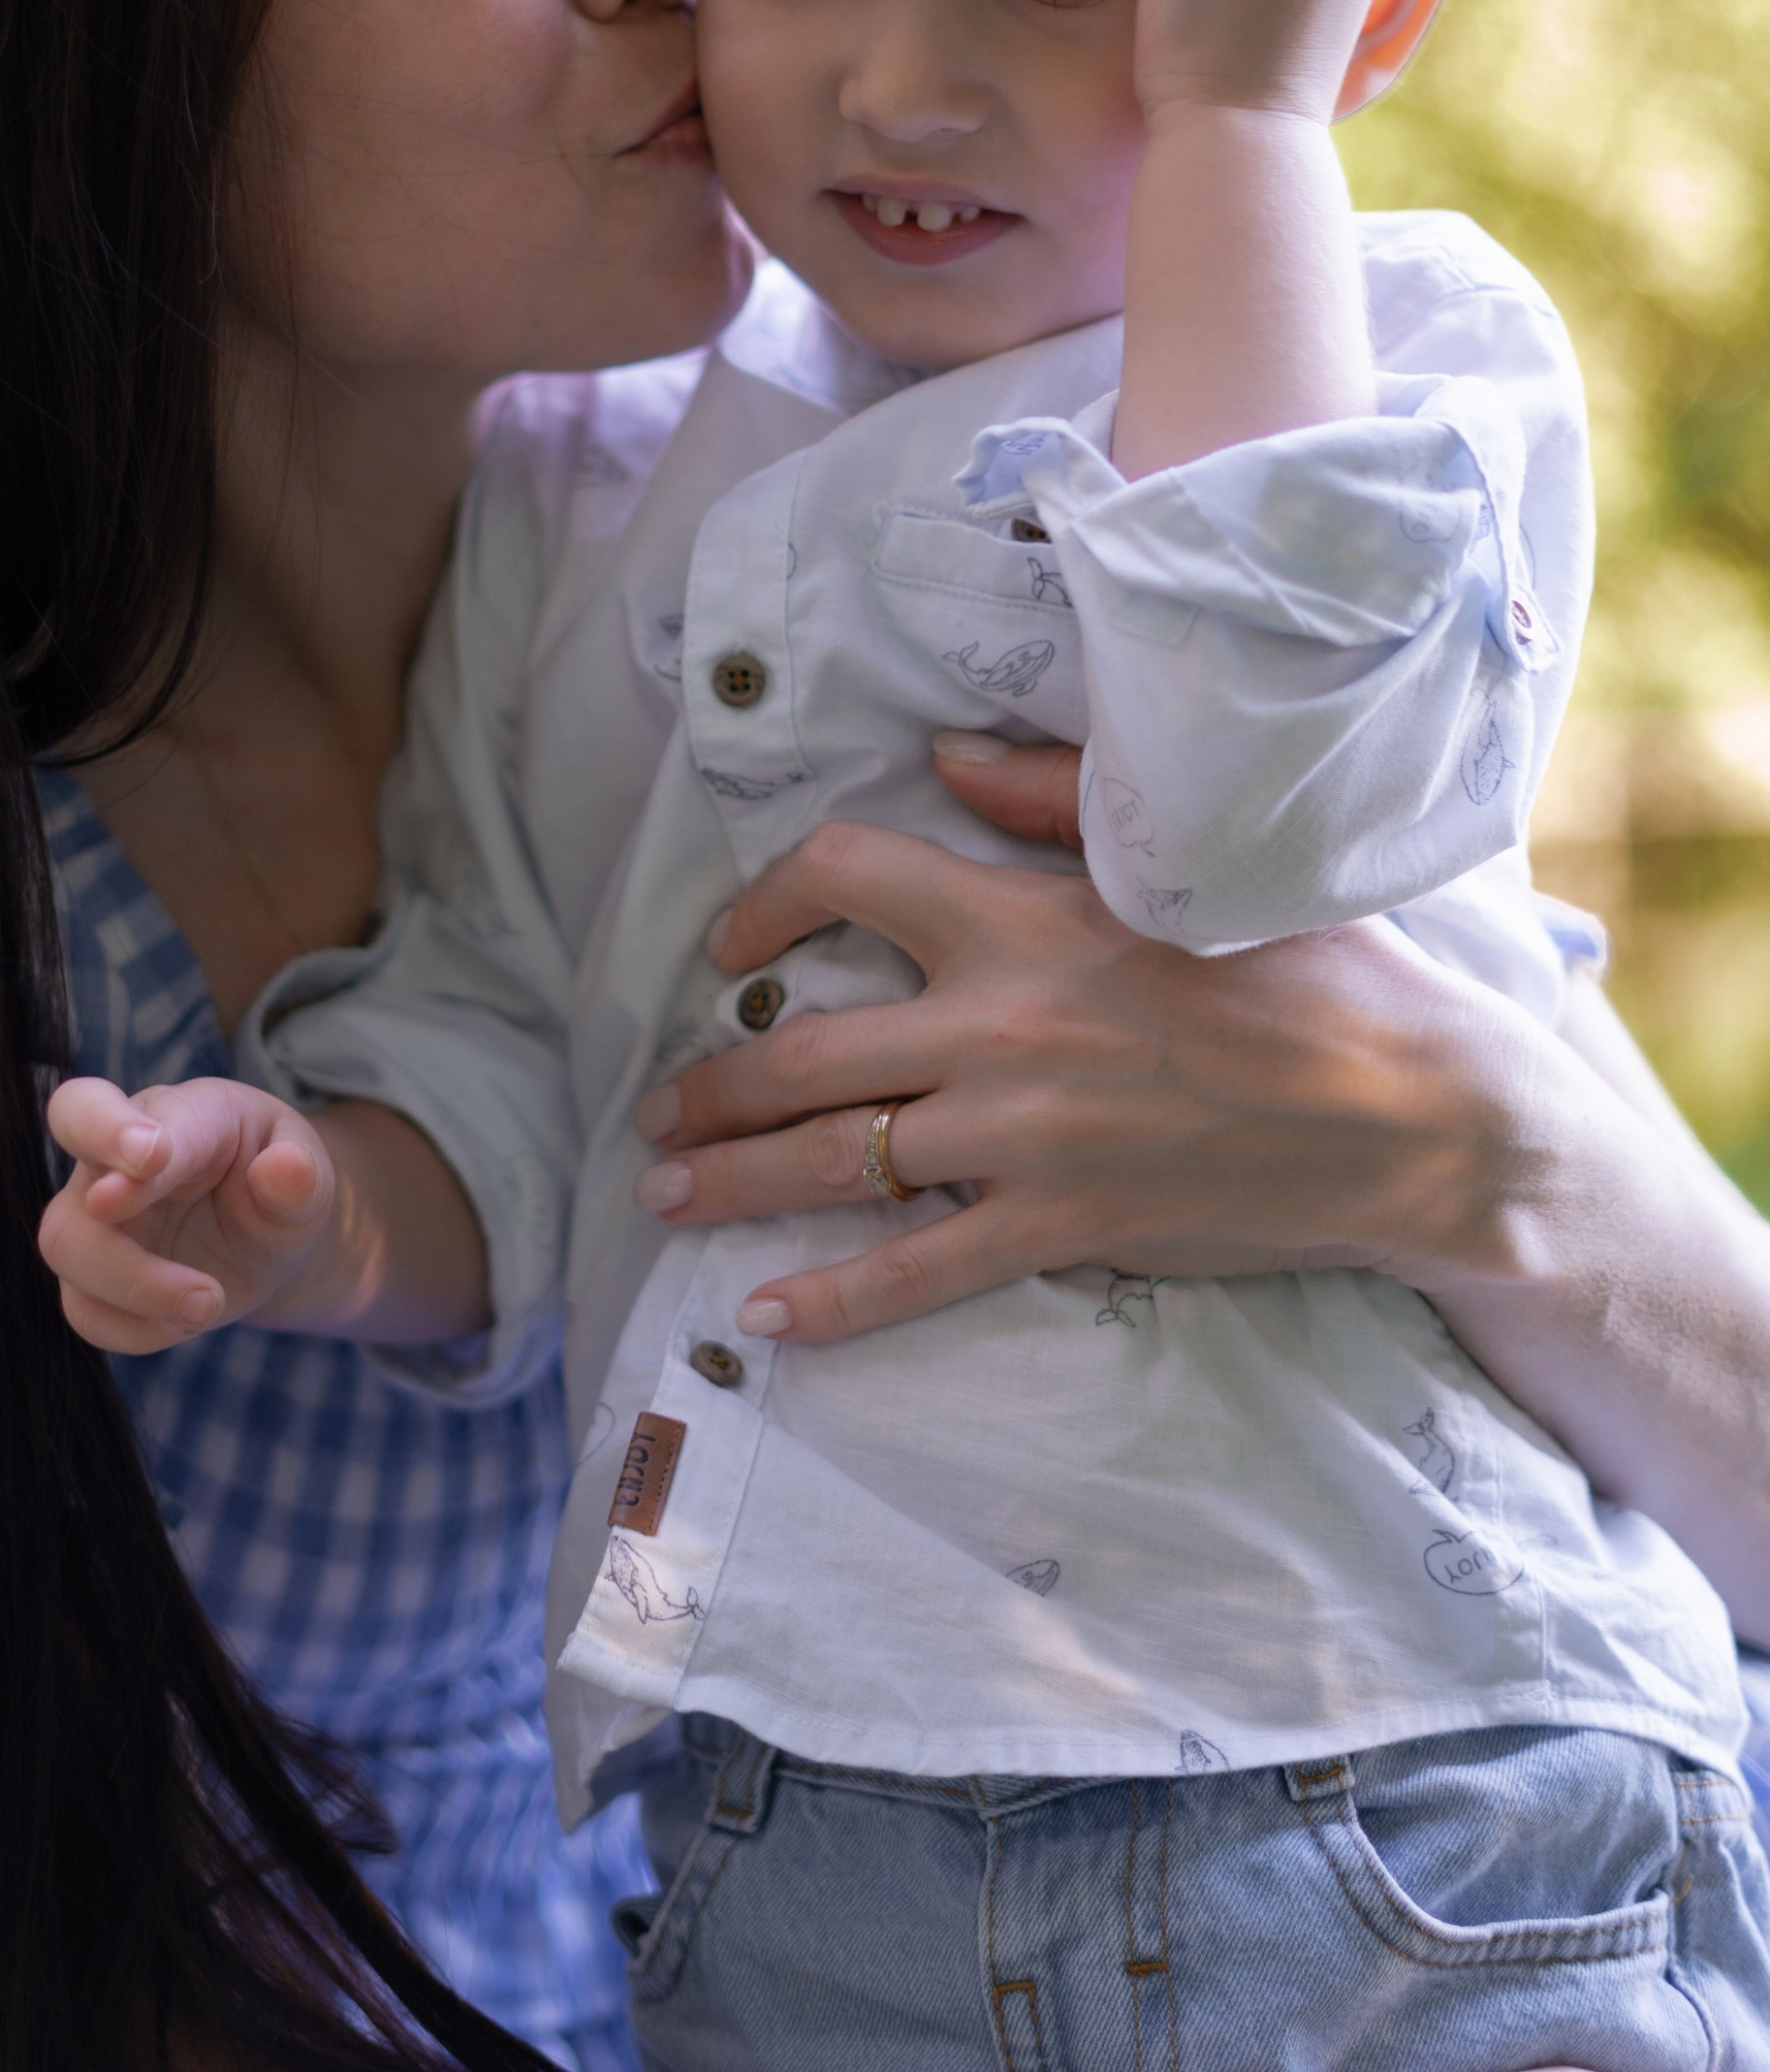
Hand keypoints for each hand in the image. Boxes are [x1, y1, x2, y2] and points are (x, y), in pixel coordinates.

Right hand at [39, 1074, 336, 1353]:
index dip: (121, 1133)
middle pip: (70, 1184)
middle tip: (181, 1272)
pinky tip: (187, 1321)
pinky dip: (135, 1329)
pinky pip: (85, 1310)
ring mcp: (92, 1217)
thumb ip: (300, 1174)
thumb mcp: (309, 1177)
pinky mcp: (91, 1277)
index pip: (115, 1111)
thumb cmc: (279, 1188)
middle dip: (106, 1222)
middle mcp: (114, 1159)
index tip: (152, 1157)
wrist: (266, 1239)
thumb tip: (286, 1168)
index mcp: (174, 1114)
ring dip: (137, 1290)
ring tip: (210, 1304)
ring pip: (67, 1247)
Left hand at [631, 739, 1524, 1346]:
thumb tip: (941, 755)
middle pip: (799, 1049)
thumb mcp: (1185, 857)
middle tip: (658, 1112)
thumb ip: (1050, 797)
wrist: (1412, 1111)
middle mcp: (994, 1027)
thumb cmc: (1314, 970)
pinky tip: (762, 1316)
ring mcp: (1017, 1138)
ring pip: (829, 1162)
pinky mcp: (1058, 1228)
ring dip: (729, 1180)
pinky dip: (828, 1299)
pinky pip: (913, 1271)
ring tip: (665, 1195)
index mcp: (1018, 918)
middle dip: (706, 1085)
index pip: (843, 874)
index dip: (763, 900)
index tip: (730, 938)